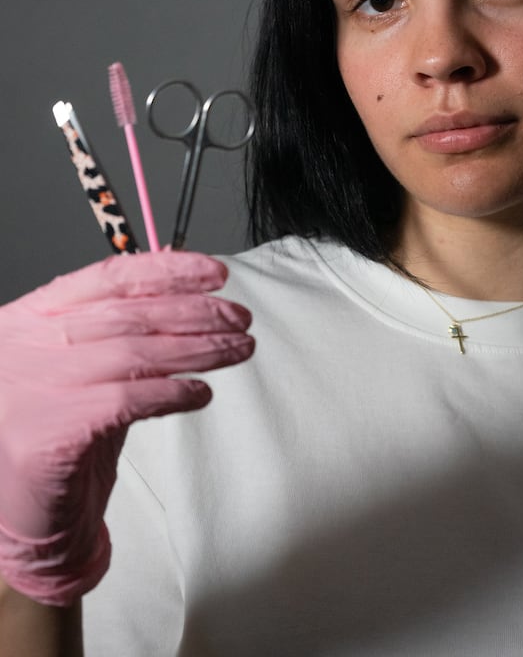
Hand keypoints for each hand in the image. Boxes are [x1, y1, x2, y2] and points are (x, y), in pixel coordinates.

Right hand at [0, 251, 252, 605]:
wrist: (17, 512)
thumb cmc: (57, 431)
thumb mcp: (81, 367)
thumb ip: (121, 333)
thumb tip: (194, 300)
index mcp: (33, 316)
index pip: (109, 276)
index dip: (169, 270)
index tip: (215, 274)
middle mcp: (29, 345)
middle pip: (130, 314)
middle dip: (196, 312)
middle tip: (240, 318)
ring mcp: (36, 388)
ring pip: (135, 354)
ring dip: (198, 349)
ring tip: (238, 349)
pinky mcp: (50, 435)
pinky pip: (127, 400)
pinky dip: (173, 393)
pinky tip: (200, 393)